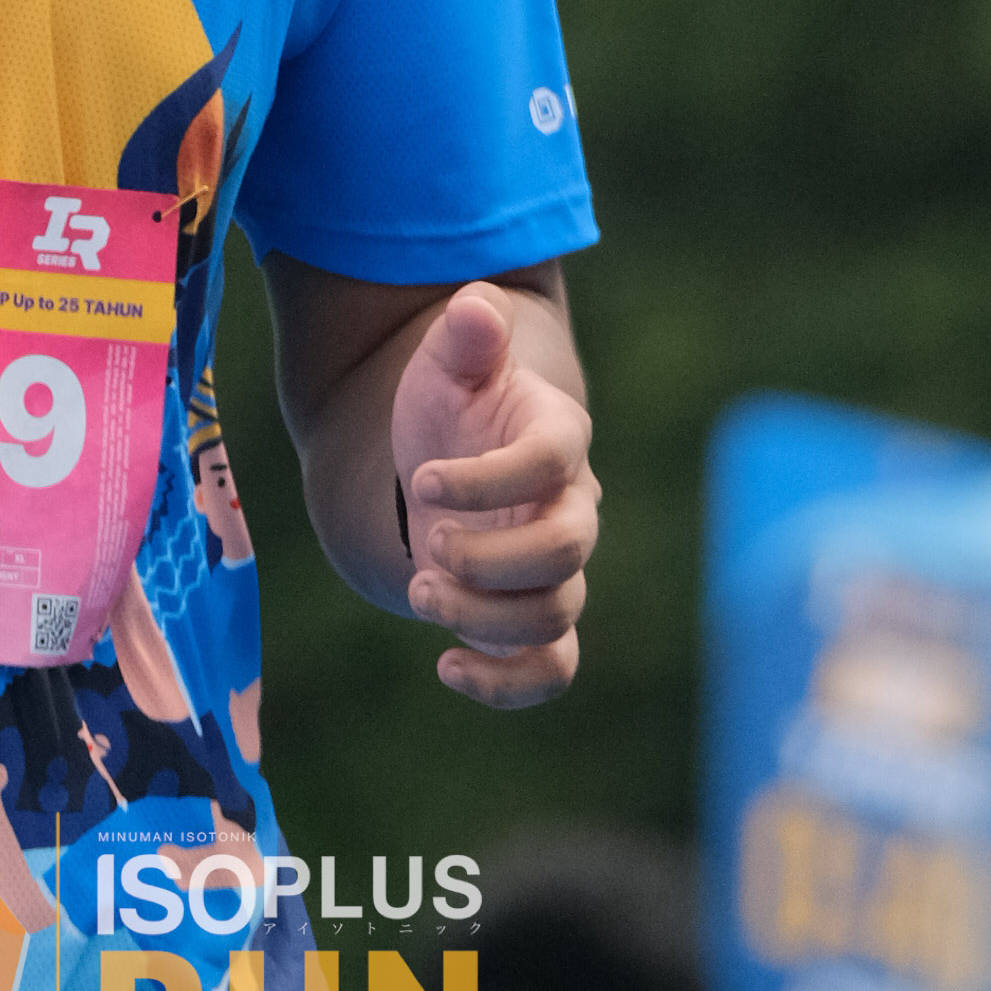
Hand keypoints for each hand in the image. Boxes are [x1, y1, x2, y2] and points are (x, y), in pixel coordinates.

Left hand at [391, 281, 597, 707]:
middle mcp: (570, 508)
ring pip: (556, 615)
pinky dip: (507, 684)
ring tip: (420, 589)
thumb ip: (466, 334)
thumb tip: (472, 307)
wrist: (450, 457)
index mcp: (557, 438)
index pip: (553, 461)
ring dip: (484, 617)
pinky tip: (445, 666)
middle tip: (430, 546)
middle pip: (567, 551)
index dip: (491, 478)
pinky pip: (551, 668)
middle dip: (492, 559)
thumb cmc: (454, 402)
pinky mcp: (532, 619)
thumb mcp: (448, 361)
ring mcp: (555, 570)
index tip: (420, 477)